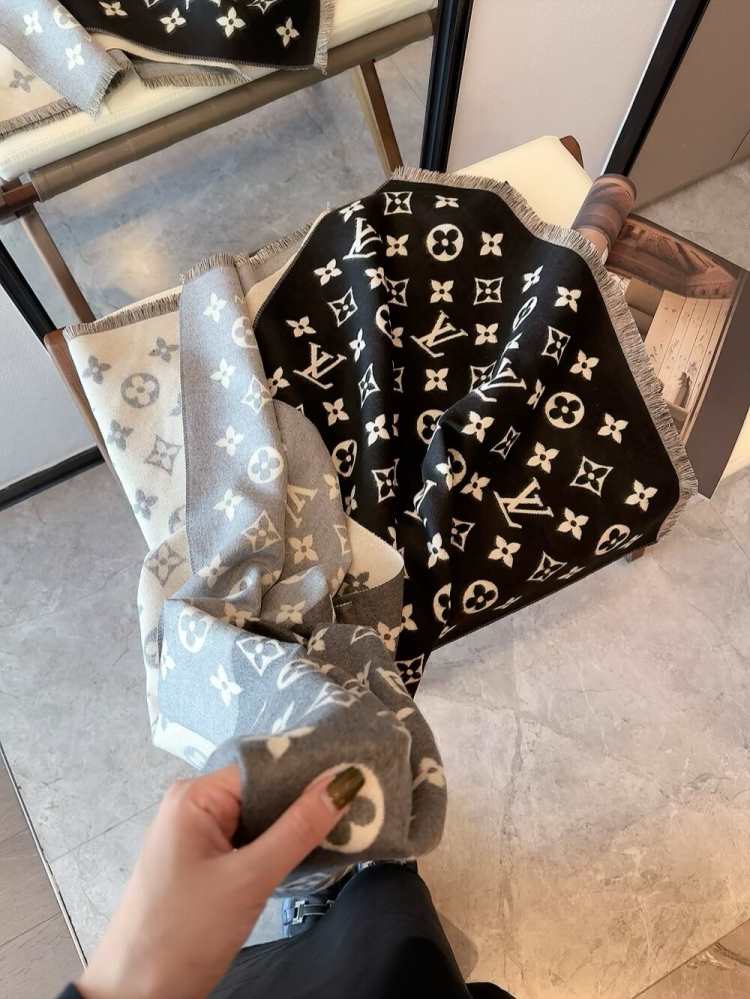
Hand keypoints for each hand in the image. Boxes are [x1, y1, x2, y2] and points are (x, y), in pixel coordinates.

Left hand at [77, 764, 363, 998]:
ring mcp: (199, 836)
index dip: (311, 770)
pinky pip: (253, 841)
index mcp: (195, 795)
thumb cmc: (183, 933)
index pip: (265, 766)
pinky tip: (318, 849)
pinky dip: (282, 846)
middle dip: (309, 799)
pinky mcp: (207, 864)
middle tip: (366, 804)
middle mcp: (195, 805)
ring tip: (353, 823)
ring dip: (299, 825)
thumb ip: (299, 828)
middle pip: (265, 789)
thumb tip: (346, 779)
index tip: (362, 775)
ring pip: (262, 817)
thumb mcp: (249, 879)